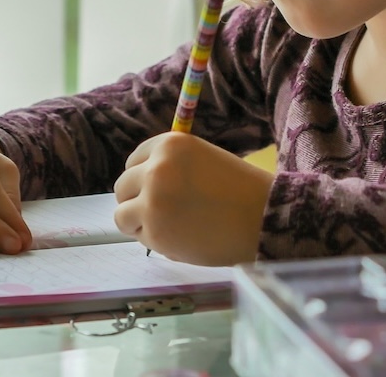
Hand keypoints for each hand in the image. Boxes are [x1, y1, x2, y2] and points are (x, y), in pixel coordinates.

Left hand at [113, 132, 271, 265]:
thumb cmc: (239, 190)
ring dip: (139, 223)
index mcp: (169, 144)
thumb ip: (170, 166)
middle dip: (136, 201)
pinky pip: (140, 238)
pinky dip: (155, 241)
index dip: (143, 178)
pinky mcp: (155, 233)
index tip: (156, 190)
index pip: (134, 161)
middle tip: (161, 213)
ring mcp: (152, 202)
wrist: (264, 219)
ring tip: (169, 227)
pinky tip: (182, 238)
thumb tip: (137, 184)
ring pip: (122, 215)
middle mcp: (155, 169)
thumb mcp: (201, 160)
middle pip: (122, 187)